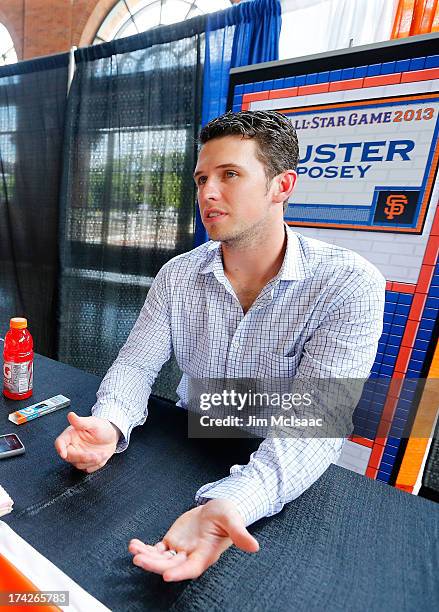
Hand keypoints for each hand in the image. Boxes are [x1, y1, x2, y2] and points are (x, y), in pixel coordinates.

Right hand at [55, 411, 119, 472]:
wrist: (112, 436)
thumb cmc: (101, 427)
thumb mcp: (93, 423)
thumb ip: (81, 422)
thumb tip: (70, 415)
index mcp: (71, 435)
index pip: (60, 442)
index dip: (60, 448)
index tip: (64, 454)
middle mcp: (72, 447)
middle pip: (69, 457)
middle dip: (83, 457)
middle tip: (95, 455)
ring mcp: (78, 456)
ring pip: (79, 464)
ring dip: (92, 461)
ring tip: (103, 453)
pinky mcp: (85, 463)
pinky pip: (88, 468)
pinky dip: (96, 464)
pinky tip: (102, 456)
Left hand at [129, 498, 258, 581]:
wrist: (218, 508)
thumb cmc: (227, 515)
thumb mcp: (233, 520)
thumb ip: (240, 534)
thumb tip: (255, 546)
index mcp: (205, 554)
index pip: (191, 568)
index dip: (179, 572)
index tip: (166, 575)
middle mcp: (190, 556)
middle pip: (171, 565)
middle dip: (155, 565)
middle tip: (139, 560)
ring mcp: (180, 550)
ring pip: (160, 559)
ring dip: (147, 557)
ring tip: (134, 550)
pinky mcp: (172, 542)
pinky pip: (156, 550)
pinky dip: (145, 548)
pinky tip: (134, 544)